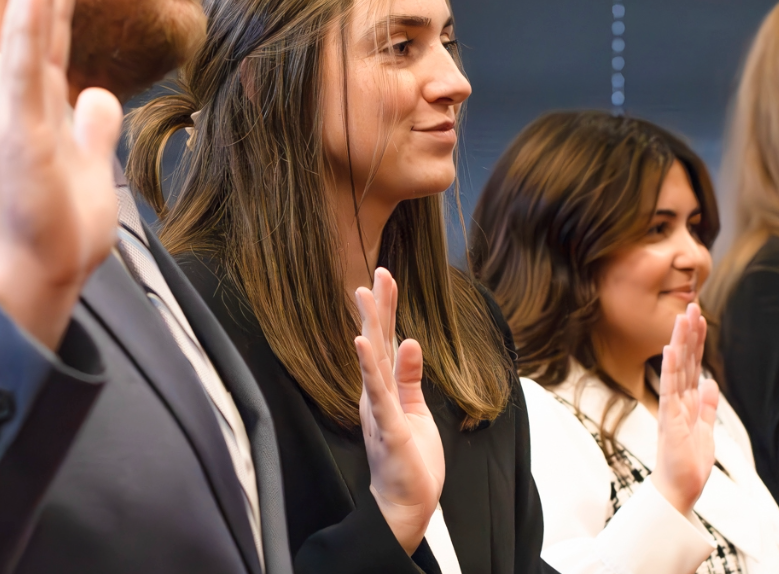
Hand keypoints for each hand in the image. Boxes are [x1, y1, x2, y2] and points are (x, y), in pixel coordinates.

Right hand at [0, 0, 121, 349]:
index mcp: (46, 101)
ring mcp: (19, 109)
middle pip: (42, 12)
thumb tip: (101, 95)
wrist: (45, 270)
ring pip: (29, 26)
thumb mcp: (91, 164)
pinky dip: (29, 28)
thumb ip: (93, 126)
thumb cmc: (62, 227)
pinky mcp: (19, 130)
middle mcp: (26, 96)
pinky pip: (22, 70)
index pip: (58, 26)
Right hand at [355, 268, 442, 551]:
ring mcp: (379, 409)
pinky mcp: (388, 427)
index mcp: (384, 390)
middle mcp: (375, 394)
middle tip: (375, 273)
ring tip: (363, 294)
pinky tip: (363, 343)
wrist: (404, 505)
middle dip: (376, 307)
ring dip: (369, 326)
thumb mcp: (415, 411)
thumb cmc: (410, 462)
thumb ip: (410, 377)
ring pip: (373, 361)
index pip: (385, 341)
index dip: (386, 309)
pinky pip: (378, 393)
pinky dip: (370, 367)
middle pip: (376, 343)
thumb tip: (411, 340)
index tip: (385, 277)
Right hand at [651, 303, 722, 516]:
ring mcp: (671, 408)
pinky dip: (669, 369)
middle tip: (692, 305)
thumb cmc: (688, 464)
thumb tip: (712, 383)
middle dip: (689, 333)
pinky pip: (668, 390)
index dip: (697, 342)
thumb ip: (708, 407)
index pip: (692, 365)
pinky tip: (670, 350)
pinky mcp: (669, 420)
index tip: (700, 319)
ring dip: (680, 343)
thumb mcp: (706, 430)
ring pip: (676, 369)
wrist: (680, 490)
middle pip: (684, 360)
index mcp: (686, 402)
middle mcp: (676, 401)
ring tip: (683, 318)